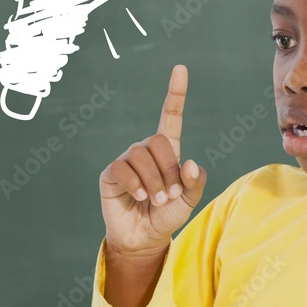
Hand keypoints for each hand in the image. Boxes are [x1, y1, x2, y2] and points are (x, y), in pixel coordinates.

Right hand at [99, 64, 207, 255]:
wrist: (145, 238)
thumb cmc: (167, 216)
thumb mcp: (189, 200)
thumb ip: (195, 182)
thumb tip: (189, 163)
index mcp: (167, 151)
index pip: (170, 116)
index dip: (175, 93)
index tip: (180, 69)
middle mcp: (145, 150)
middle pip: (158, 141)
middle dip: (169, 170)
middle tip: (171, 195)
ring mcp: (126, 160)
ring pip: (141, 155)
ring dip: (155, 181)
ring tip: (158, 200)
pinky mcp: (111, 174)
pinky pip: (123, 168)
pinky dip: (136, 184)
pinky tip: (141, 197)